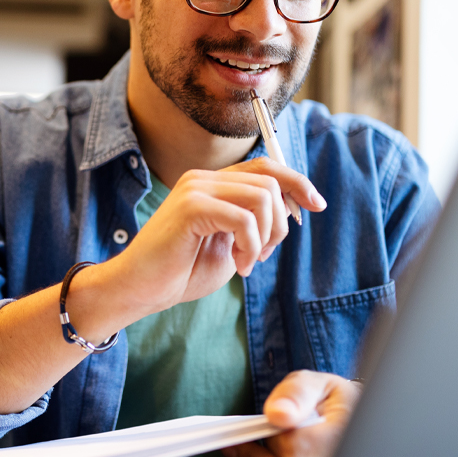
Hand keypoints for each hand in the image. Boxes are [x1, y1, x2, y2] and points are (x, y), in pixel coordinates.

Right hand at [108, 158, 325, 318]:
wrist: (140, 289)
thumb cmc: (182, 270)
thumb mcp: (230, 243)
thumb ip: (255, 222)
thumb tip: (292, 207)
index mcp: (213, 183)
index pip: (266, 166)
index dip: (297, 182)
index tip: (317, 205)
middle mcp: (204, 178)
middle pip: (270, 182)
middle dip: (280, 224)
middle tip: (261, 255)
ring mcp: (196, 189)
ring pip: (261, 197)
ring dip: (265, 237)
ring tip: (247, 261)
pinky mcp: (190, 207)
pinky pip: (243, 218)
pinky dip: (250, 246)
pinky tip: (238, 264)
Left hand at [222, 370, 360, 456]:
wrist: (344, 420)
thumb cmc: (328, 402)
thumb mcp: (315, 383)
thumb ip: (296, 393)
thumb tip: (278, 413)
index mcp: (345, 436)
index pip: (298, 448)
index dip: (272, 436)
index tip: (258, 425)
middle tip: (246, 439)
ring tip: (256, 450)